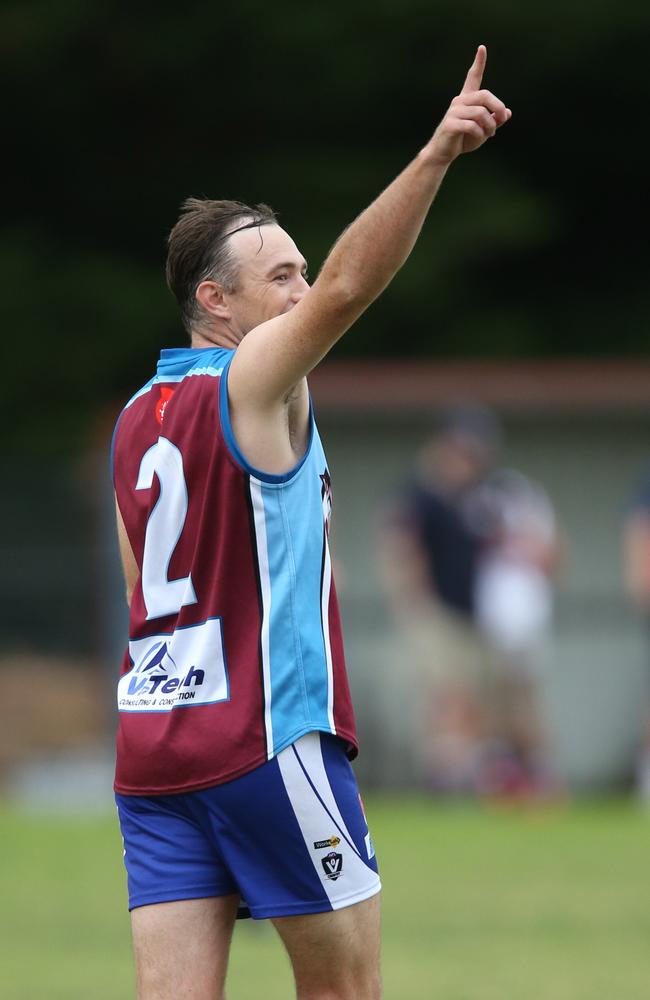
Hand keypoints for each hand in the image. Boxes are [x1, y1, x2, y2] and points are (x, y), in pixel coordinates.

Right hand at [421, 45, 511, 165]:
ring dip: (490, 125)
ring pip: (481, 112)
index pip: (473, 77)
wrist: (443, 153)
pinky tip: (479, 137)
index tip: (482, 48)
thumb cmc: (463, 139)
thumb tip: (508, 113)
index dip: (478, 63)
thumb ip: (494, 120)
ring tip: (490, 134)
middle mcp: (459, 101)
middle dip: (498, 107)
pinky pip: (472, 125)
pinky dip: (480, 133)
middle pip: (485, 95)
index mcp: (467, 99)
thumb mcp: (483, 130)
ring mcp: (454, 112)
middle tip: (501, 120)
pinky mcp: (450, 124)